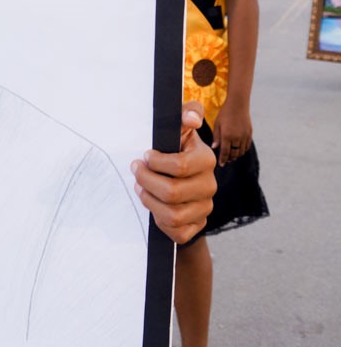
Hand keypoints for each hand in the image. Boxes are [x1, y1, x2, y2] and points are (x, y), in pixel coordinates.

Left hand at [131, 102, 215, 245]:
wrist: (182, 182)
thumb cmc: (176, 150)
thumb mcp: (179, 129)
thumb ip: (187, 114)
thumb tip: (191, 119)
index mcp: (206, 159)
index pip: (180, 166)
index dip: (156, 163)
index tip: (145, 156)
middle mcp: (209, 185)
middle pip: (172, 192)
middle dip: (147, 181)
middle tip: (137, 172)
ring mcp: (205, 207)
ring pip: (172, 214)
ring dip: (149, 200)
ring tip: (140, 188)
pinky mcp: (197, 225)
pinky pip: (177, 232)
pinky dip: (160, 221)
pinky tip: (154, 206)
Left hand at [212, 100, 252, 166]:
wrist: (238, 104)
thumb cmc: (225, 113)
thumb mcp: (217, 124)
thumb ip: (216, 137)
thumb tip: (214, 148)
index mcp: (227, 136)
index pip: (225, 152)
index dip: (223, 159)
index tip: (221, 164)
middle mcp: (237, 137)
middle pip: (234, 154)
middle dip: (230, 159)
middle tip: (226, 161)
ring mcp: (244, 136)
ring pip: (241, 151)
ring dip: (236, 155)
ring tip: (232, 156)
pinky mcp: (250, 133)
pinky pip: (247, 146)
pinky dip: (242, 150)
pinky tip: (238, 150)